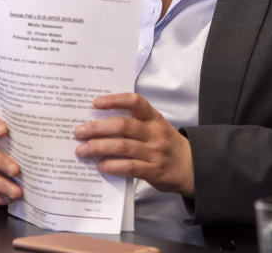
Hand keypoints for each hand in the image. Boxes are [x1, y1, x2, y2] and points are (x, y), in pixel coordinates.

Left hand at [73, 92, 194, 196]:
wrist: (192, 168)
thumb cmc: (168, 146)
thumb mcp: (157, 128)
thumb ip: (135, 124)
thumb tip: (100, 123)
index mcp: (155, 118)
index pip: (134, 102)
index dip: (114, 100)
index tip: (95, 103)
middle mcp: (155, 133)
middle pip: (123, 125)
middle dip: (97, 128)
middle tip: (79, 131)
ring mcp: (155, 152)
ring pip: (122, 146)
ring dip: (98, 147)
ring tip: (82, 150)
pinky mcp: (154, 171)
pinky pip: (129, 167)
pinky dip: (112, 165)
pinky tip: (100, 165)